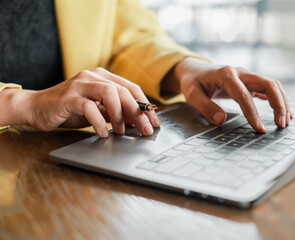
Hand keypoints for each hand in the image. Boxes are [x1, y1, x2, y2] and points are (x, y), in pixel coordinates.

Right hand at [22, 68, 159, 136]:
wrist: (36, 108)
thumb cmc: (69, 110)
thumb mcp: (98, 111)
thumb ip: (115, 113)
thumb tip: (138, 122)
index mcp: (103, 77)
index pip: (131, 88)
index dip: (145, 105)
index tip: (154, 122)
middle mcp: (93, 76)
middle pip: (124, 91)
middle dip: (138, 112)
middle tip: (146, 129)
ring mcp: (80, 84)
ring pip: (109, 93)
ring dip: (120, 114)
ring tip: (122, 131)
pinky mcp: (68, 97)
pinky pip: (88, 107)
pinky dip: (99, 121)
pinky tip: (103, 132)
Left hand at [164, 58, 291, 131]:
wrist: (194, 70)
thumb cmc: (193, 82)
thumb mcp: (192, 95)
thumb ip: (205, 107)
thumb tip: (221, 120)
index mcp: (226, 75)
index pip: (244, 95)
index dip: (253, 113)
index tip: (259, 128)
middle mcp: (240, 72)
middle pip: (268, 84)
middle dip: (278, 104)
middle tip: (281, 124)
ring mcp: (247, 76)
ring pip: (272, 85)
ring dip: (282, 101)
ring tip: (285, 121)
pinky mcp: (249, 82)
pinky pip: (268, 88)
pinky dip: (278, 99)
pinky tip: (283, 112)